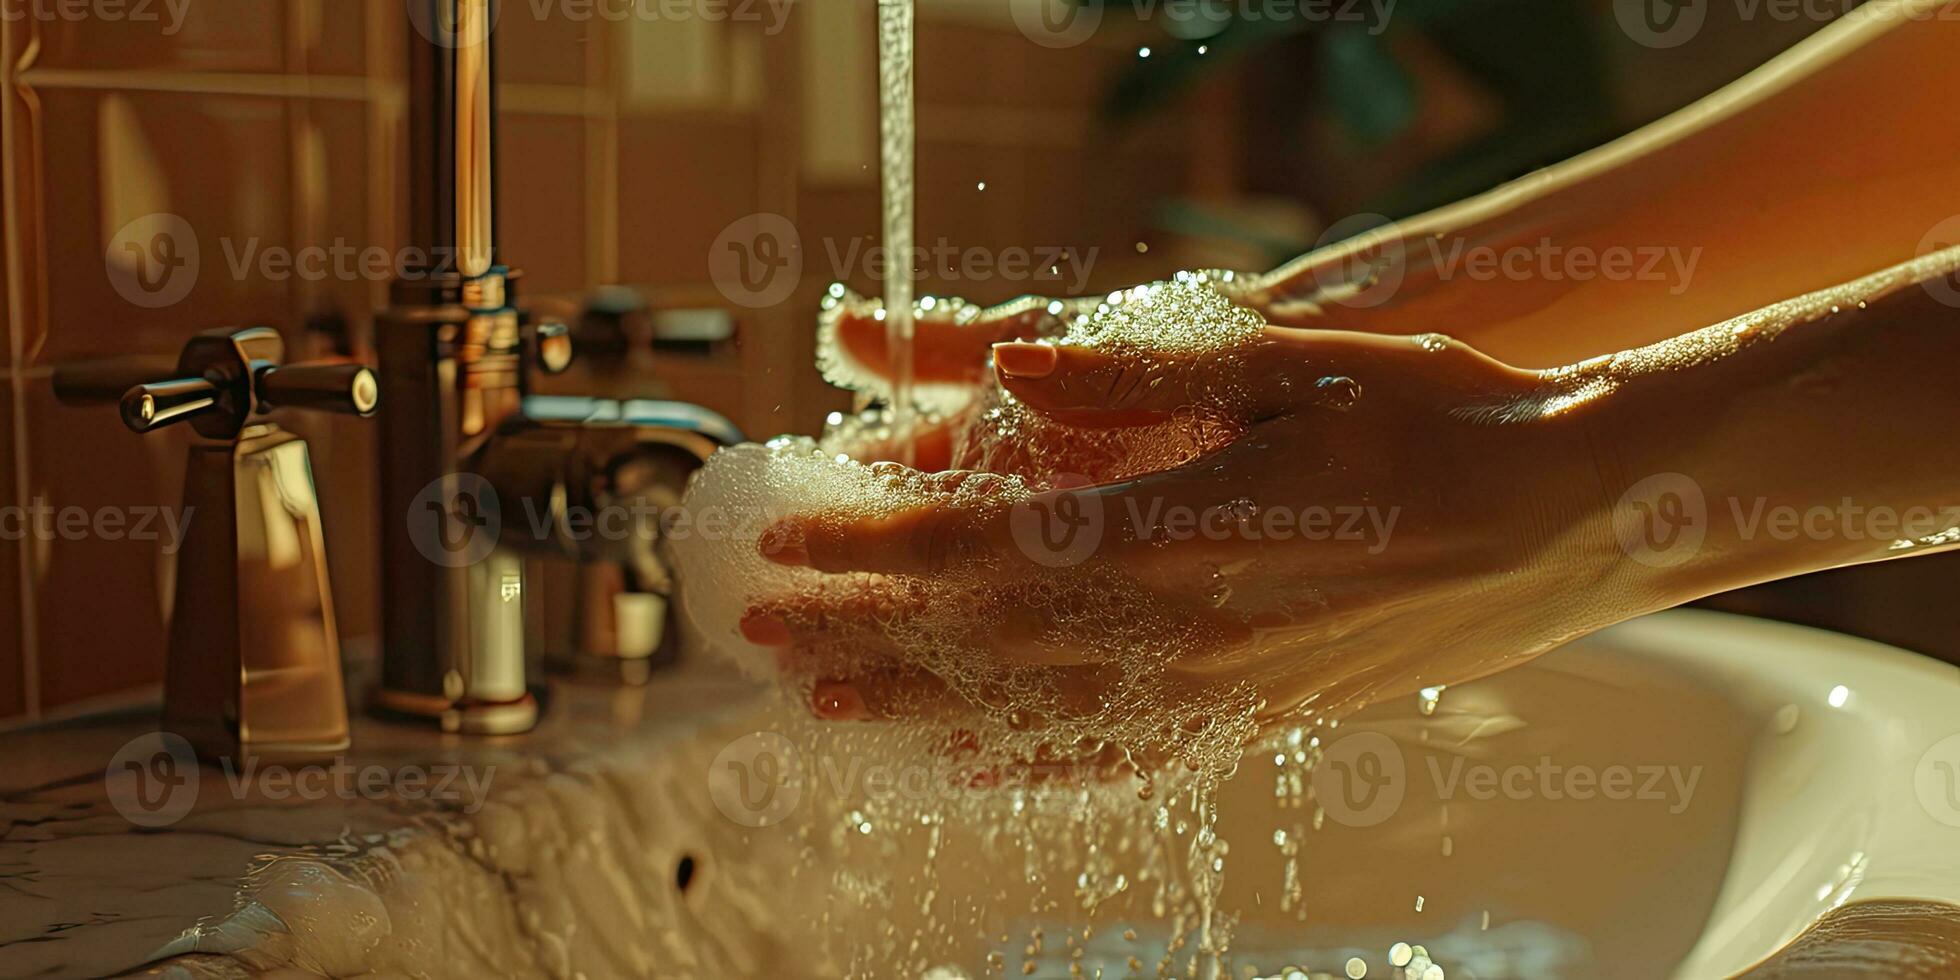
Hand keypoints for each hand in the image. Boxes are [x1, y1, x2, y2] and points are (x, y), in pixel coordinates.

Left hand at [747, 287, 1629, 759]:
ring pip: (1039, 712)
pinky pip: (1132, 755)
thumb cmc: (1442, 420)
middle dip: (862, 633)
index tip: (792, 542)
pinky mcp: (1269, 716)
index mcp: (1185, 530)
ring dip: (922, 709)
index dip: (875, 548)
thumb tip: (1012, 376)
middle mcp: (1192, 627)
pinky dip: (1041, 765)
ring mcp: (1230, 687)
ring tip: (827, 712)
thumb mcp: (1296, 364)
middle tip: (759, 633)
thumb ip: (1141, 384)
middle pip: (985, 641)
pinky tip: (981, 771)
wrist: (1573, 516)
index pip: (985, 549)